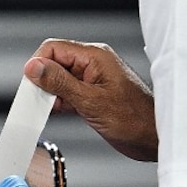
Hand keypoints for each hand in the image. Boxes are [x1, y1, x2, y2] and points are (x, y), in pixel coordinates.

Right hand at [25, 39, 157, 160]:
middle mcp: (93, 64)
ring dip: (52, 93)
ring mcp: (93, 79)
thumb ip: (60, 82)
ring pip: (60, 78)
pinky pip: (69, 91)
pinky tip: (59, 112)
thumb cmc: (135, 119)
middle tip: (39, 99)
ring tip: (51, 108)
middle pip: (55, 62)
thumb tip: (34, 67)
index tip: (31, 84)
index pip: (54, 48)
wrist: (155, 138)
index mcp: (95, 56)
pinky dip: (60, 101)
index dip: (38, 64)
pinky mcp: (93, 95)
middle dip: (43, 80)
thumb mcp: (90, 101)